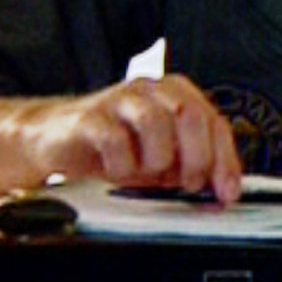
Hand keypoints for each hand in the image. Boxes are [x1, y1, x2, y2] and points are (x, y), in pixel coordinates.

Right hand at [17, 76, 240, 202]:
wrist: (54, 139)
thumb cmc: (115, 147)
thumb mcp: (162, 158)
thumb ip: (192, 166)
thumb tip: (223, 190)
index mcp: (178, 94)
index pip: (215, 123)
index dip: (225, 160)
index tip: (227, 192)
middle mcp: (153, 90)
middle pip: (191, 115)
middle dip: (196, 158)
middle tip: (187, 184)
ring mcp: (120, 99)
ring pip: (155, 123)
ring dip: (157, 160)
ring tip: (145, 173)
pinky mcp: (89, 117)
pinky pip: (115, 140)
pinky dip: (122, 164)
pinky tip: (117, 171)